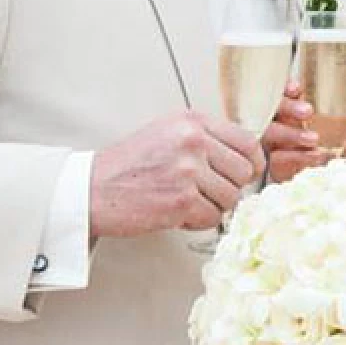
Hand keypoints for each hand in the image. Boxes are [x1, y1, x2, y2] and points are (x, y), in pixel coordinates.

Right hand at [87, 111, 262, 236]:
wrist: (93, 188)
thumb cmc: (129, 164)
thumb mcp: (168, 133)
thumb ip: (204, 138)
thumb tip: (245, 154)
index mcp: (192, 122)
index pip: (247, 140)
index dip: (252, 161)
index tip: (247, 171)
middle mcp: (193, 141)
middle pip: (244, 172)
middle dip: (229, 187)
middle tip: (206, 191)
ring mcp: (188, 171)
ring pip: (231, 197)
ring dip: (212, 206)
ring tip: (186, 201)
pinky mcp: (181, 201)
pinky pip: (212, 218)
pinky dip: (197, 221)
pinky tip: (176, 212)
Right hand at [266, 92, 345, 183]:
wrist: (337, 184)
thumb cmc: (338, 153)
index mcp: (299, 111)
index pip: (286, 93)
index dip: (287, 88)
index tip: (297, 88)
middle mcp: (284, 125)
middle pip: (274, 109)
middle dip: (289, 107)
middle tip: (307, 111)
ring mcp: (277, 145)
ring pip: (272, 133)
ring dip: (291, 134)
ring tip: (314, 139)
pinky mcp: (277, 166)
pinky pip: (279, 158)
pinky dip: (297, 156)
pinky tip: (314, 156)